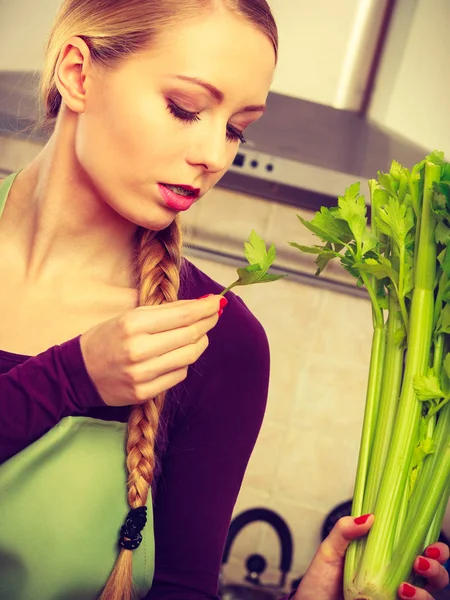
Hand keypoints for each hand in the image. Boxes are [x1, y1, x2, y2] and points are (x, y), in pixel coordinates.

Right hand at [80, 295, 222, 405]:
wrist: (80, 372)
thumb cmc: (108, 338)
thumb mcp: (131, 317)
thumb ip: (165, 312)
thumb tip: (200, 304)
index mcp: (133, 325)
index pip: (182, 315)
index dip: (205, 308)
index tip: (217, 301)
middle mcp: (138, 350)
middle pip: (190, 335)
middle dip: (207, 323)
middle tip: (214, 315)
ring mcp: (142, 374)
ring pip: (189, 357)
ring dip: (200, 343)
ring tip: (200, 334)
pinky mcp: (144, 393)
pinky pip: (178, 375)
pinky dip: (185, 362)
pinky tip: (180, 354)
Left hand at [293, 515, 448, 599]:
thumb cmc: (320, 581)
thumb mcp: (329, 551)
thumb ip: (345, 531)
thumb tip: (368, 517)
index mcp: (388, 558)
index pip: (420, 550)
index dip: (435, 548)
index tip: (430, 545)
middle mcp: (398, 579)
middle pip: (435, 575)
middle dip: (438, 569)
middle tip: (422, 562)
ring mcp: (397, 598)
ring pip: (431, 596)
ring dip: (426, 591)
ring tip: (405, 588)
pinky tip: (401, 596)